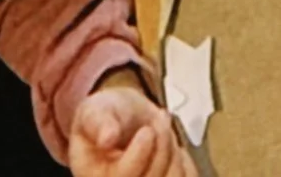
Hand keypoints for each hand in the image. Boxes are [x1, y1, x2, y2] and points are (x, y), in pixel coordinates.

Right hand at [69, 74, 184, 176]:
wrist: (126, 122)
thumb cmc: (107, 117)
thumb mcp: (95, 111)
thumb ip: (99, 122)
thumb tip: (106, 138)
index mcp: (94, 176)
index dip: (138, 157)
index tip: (147, 131)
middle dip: (160, 147)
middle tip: (160, 119)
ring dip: (173, 152)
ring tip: (163, 129)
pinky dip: (185, 162)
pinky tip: (171, 146)